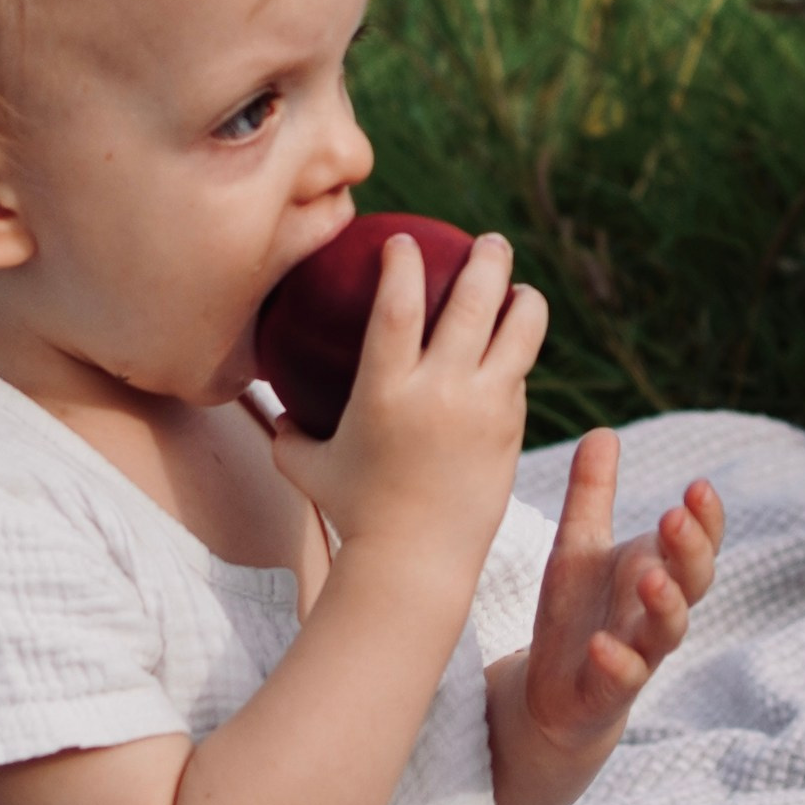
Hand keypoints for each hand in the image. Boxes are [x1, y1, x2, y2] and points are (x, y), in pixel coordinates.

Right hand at [270, 228, 545, 597]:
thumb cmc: (355, 514)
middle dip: (487, 260)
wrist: (416, 564)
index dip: (402, 262)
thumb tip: (281, 410)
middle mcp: (440, 390)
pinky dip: (516, 355)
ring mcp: (483, 408)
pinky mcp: (510, 430)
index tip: (404, 239)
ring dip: (523, 300)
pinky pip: (518, 376)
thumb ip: (293, 433)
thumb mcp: (310, 469)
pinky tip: (511, 352)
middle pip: (473, 300)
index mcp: (386, 390)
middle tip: (489, 244)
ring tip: (519, 290)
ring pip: (519, 332)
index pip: (397, 305)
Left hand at [524, 431, 722, 755]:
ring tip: (652, 579)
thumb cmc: (576, 612)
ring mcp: (637, 652)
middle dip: (692, 551)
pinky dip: (618, 663)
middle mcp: (655, 612)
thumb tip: (604, 431)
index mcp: (656, 571)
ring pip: (668, 632)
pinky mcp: (608, 689)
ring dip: (667, 606)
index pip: (699, 542)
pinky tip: (602, 644)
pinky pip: (623, 678)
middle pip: (695, 582)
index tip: (698, 486)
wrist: (552, 692)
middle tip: (675, 517)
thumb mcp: (577, 545)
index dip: (707, 518)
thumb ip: (591, 494)